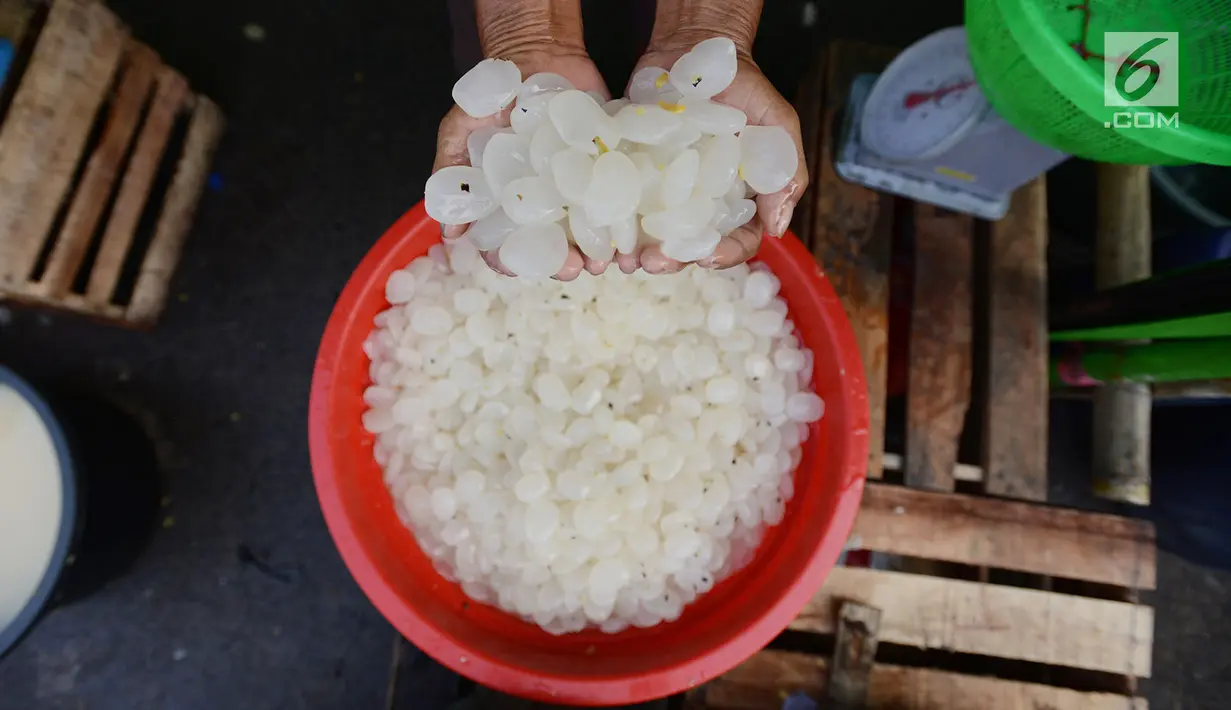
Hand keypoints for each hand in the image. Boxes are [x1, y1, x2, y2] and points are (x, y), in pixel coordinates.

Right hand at [432, 47, 610, 280]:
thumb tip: (450, 233)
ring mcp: (577, 190)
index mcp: (507, 204)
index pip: (504, 246)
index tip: (516, 269)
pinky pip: (617, 202)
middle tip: (572, 268)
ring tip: (604, 259)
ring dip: (597, 253)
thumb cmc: (493, 95)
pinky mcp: (606, 172)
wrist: (538, 57)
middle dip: (561, 263)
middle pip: (553, 247)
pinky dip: (625, 223)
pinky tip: (629, 235)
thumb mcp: (460, 129)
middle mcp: (544, 205)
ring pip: (588, 234)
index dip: (509, 262)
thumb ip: (451, 173)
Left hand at [623, 47, 806, 274]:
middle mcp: (701, 202)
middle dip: (673, 260)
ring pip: (653, 234)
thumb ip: (787, 172)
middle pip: (690, 245)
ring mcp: (665, 189)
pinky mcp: (634, 172)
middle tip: (655, 263)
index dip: (726, 254)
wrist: (696, 47)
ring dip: (639, 251)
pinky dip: (614, 221)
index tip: (709, 258)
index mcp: (738, 199)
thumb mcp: (779, 124)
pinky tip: (605, 230)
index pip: (738, 239)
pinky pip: (622, 202)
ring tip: (627, 258)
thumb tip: (777, 227)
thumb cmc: (745, 87)